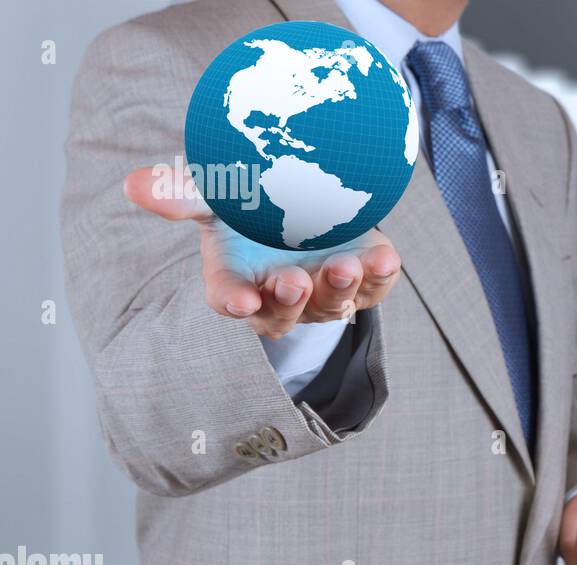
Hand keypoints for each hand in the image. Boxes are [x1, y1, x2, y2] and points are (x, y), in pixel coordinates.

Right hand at [123, 164, 400, 337]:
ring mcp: (325, 291)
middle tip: (294, 279)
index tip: (240, 299)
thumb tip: (134, 185)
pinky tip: (385, 257)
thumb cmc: (250, 206)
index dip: (234, 301)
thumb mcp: (216, 195)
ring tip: (344, 266)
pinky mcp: (363, 280)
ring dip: (339, 287)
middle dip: (291, 298)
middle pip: (286, 310)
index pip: (230, 299)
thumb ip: (183, 194)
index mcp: (238, 279)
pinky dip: (380, 275)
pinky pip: (374, 286)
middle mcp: (282, 295)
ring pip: (333, 302)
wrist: (308, 194)